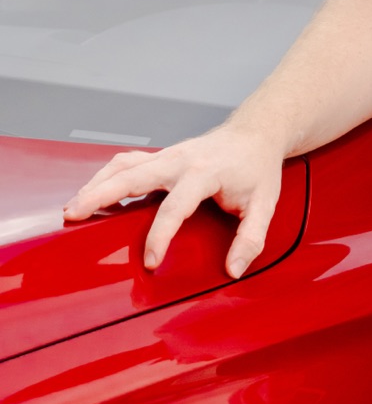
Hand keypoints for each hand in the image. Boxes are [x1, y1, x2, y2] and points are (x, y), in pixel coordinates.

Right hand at [62, 124, 284, 279]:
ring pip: (123, 165)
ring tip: (73, 208)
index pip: (175, 207)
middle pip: (133, 175)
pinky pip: (127, 162)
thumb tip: (234, 269)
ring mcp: (168, 155)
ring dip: (96, 184)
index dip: (160, 236)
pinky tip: (92, 194)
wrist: (255, 134)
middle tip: (76, 215)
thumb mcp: (265, 205)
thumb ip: (251, 238)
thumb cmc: (257, 169)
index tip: (150, 262)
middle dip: (102, 195)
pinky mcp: (161, 156)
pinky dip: (106, 176)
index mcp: (205, 173)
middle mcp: (180, 160)